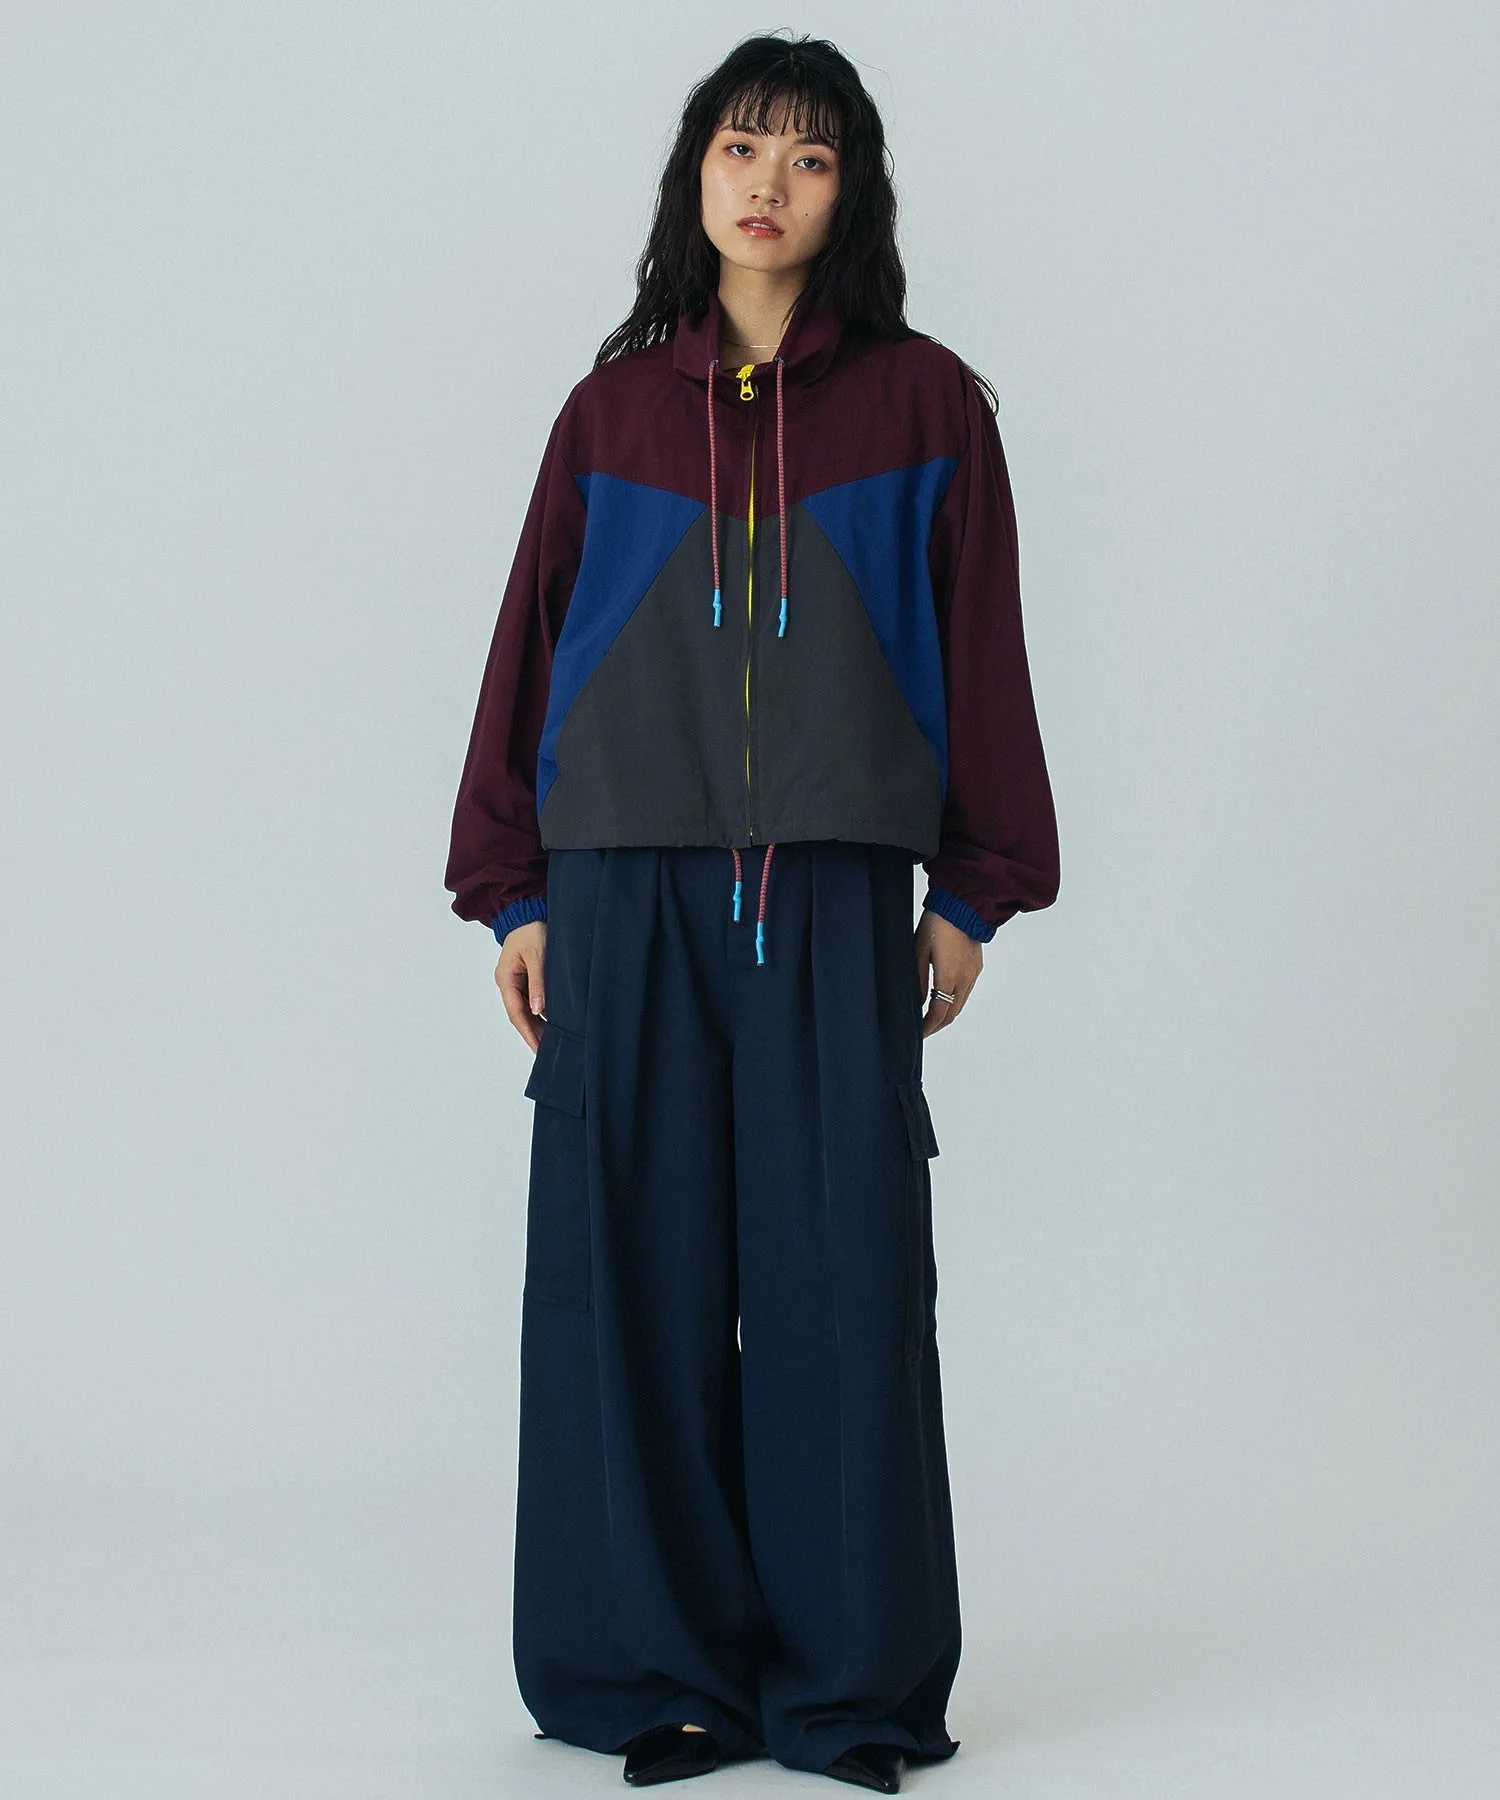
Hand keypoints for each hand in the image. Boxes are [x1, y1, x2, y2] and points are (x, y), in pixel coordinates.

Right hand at [495, 920, 547, 1052]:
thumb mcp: (538, 955)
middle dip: (532, 1033)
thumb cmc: (532, 930)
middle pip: (519, 1014)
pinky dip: (539, 1013)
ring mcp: (514, 982)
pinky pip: (530, 1000)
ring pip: (525, 1010)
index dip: (527, 1032)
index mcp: (506, 978)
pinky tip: (550, 1023)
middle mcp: (507, 983)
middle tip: (546, 1052)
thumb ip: (538, 983)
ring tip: (549, 1043)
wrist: (528, 912)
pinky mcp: (524, 978)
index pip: (516, 1012)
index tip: (537, 1048)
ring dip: (536, 1025)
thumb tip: (538, 1010)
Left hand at [915, 909, 982, 1037]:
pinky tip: (945, 998)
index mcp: (949, 978)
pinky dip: (956, 1001)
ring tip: (933, 1017)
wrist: (962, 906)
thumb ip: (919, 980)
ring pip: (961, 1004)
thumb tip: (919, 1002)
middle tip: (924, 1029)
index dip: (929, 1027)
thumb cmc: (937, 925)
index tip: (920, 1033)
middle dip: (938, 1024)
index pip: (939, 1013)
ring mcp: (973, 974)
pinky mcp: (976, 966)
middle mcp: (965, 980)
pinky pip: (966, 991)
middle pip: (952, 1013)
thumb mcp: (919, 952)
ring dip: (948, 1013)